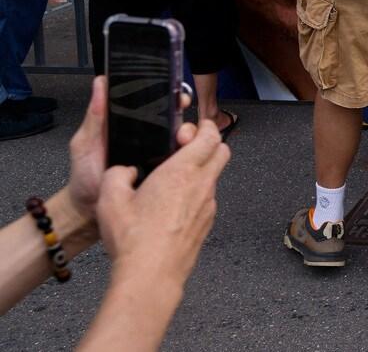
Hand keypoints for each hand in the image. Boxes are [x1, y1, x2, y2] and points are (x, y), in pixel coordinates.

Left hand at [69, 78, 194, 221]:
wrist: (88, 213)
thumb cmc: (84, 177)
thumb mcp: (85, 143)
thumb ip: (95, 116)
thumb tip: (101, 82)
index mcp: (133, 127)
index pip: (157, 105)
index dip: (171, 96)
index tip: (177, 94)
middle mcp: (151, 140)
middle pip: (177, 121)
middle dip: (185, 116)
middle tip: (182, 120)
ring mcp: (161, 159)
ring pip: (185, 141)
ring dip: (190, 137)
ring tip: (184, 140)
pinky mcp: (167, 177)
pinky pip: (184, 164)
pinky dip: (190, 159)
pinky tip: (191, 156)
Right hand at [97, 120, 229, 290]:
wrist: (151, 275)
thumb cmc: (134, 239)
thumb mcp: (110, 199)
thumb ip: (117, 174)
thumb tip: (126, 171)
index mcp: (182, 171)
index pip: (209, 136)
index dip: (204, 126)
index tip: (193, 126)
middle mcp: (202, 185)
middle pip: (222, 151)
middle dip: (209, 143)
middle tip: (186, 147)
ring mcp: (208, 205)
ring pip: (214, 176)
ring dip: (201, 170)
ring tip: (173, 179)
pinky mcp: (206, 223)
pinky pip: (207, 199)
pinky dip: (196, 194)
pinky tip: (173, 205)